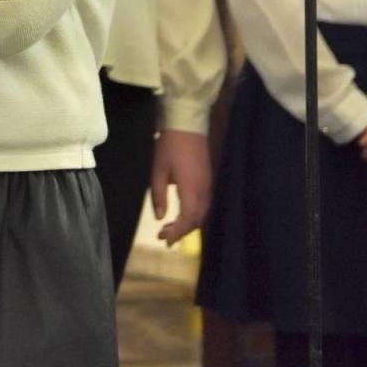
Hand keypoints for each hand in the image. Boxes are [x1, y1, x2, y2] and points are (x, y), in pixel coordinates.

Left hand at [149, 129, 209, 244]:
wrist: (188, 126)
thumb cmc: (169, 147)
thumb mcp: (157, 170)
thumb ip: (158, 195)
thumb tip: (160, 217)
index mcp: (191, 189)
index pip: (188, 219)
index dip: (178, 232)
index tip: (165, 240)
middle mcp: (204, 191)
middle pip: (197, 220)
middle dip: (181, 231)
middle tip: (163, 235)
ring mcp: (209, 186)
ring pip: (203, 214)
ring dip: (188, 224)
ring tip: (169, 228)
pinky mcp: (209, 181)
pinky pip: (205, 205)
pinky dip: (194, 215)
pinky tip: (181, 214)